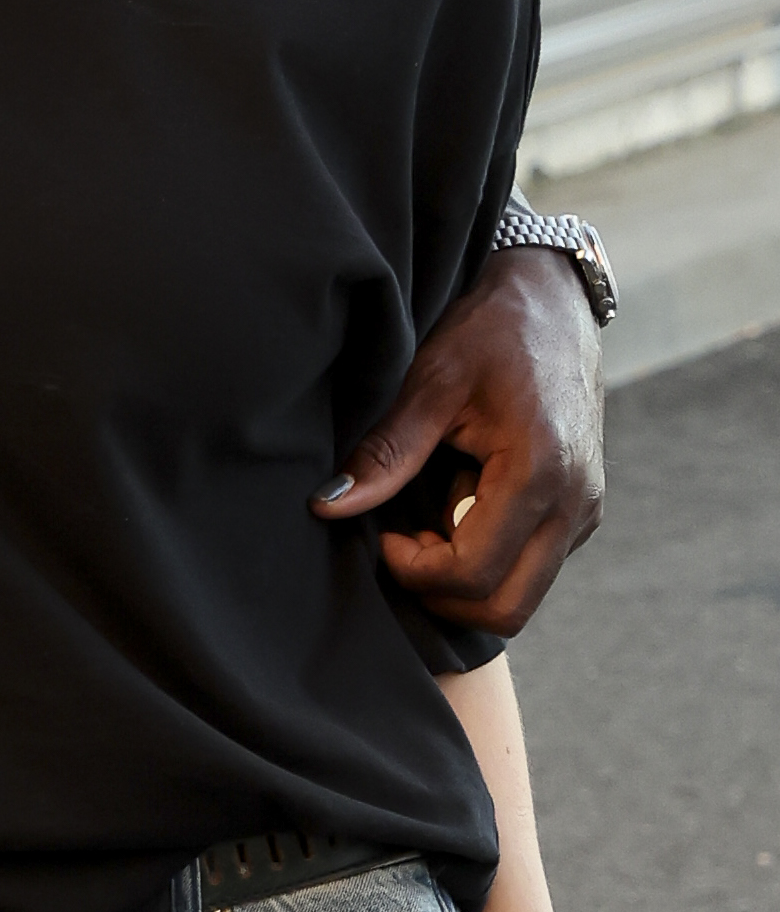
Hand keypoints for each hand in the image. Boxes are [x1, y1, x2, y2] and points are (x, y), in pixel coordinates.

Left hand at [310, 248, 602, 633]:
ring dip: (464, 578)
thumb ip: (385, 451)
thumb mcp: (431, 382)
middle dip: (441, 595)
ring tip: (428, 520)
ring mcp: (584, 511)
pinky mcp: (581, 512)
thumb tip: (327, 506)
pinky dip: (487, 558)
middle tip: (401, 547)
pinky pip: (531, 567)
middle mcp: (576, 503)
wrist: (556, 302)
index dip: (415, 571)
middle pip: (506, 609)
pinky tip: (457, 507)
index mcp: (541, 471)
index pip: (474, 573)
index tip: (384, 536)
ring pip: (521, 596)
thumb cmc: (493, 331)